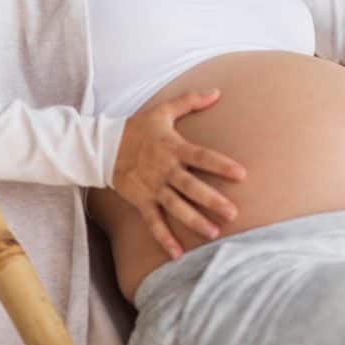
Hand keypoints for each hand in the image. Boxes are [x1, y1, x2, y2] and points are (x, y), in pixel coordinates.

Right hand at [111, 88, 246, 258]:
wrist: (103, 146)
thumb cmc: (138, 127)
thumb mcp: (163, 110)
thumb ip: (191, 100)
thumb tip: (217, 91)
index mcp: (173, 147)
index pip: (201, 157)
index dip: (221, 165)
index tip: (242, 174)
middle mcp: (164, 169)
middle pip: (191, 187)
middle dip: (211, 200)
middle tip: (233, 213)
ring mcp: (152, 187)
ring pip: (175, 207)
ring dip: (194, 221)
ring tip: (214, 233)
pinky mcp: (141, 200)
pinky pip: (153, 222)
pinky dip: (164, 238)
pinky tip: (178, 253)